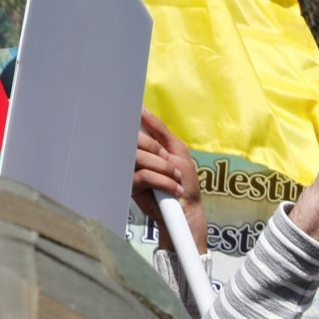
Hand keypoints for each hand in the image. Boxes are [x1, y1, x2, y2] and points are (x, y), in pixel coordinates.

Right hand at [132, 110, 205, 255]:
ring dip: (162, 166)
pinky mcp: (132, 187)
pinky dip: (162, 180)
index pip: (134, 125)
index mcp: (145, 144)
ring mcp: (131, 170)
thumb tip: (141, 110)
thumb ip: (160, 130)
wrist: (187, 208)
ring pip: (137, 157)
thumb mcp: (177, 150)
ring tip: (176, 177)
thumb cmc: (185, 180)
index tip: (139, 114)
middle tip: (169, 159)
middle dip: (154, 148)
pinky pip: (143, 175)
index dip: (136, 119)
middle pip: (133, 139)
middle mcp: (136, 154)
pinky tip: (173, 188)